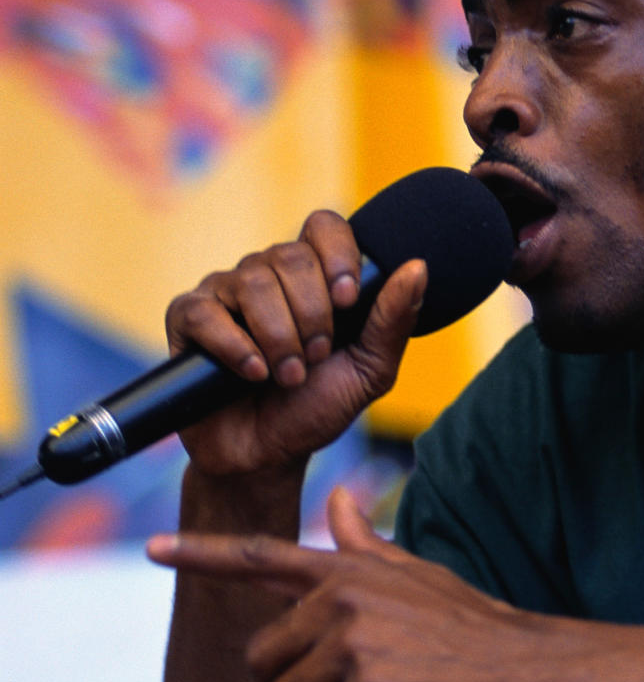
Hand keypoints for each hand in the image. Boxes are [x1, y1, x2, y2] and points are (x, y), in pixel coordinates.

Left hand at [148, 487, 555, 681]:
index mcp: (349, 571)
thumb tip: (338, 499)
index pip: (261, 555)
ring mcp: (358, 643)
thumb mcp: (418, 575)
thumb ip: (366, 544)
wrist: (531, 670)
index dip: (201, 553)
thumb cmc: (474, 628)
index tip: (153, 550)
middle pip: (262, 661)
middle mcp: (345, 599)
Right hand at [164, 212, 426, 476]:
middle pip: (290, 257)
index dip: (337, 256)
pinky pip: (207, 312)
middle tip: (315, 358)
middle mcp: (266, 274)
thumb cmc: (316, 408)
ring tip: (287, 376)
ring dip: (279, 338)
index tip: (347, 302)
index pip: (323, 226)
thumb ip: (392, 321)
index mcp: (311, 277)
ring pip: (252, 282)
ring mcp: (224, 292)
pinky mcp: (187, 318)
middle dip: (312, 316)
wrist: (267, 455)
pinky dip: (237, 347)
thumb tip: (417, 267)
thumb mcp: (368, 370)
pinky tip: (252, 374)